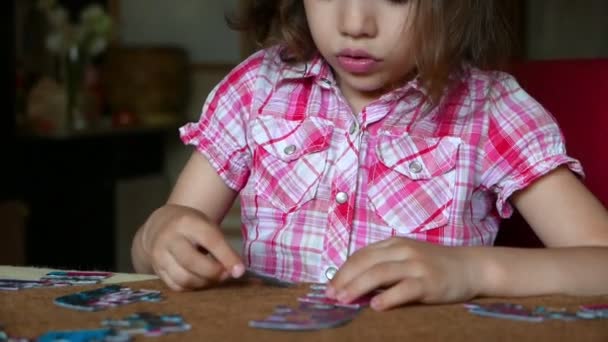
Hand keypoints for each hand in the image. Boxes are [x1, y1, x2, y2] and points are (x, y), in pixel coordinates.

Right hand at [139, 204, 244, 290]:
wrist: (159, 226)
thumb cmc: (191, 227)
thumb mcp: (206, 226)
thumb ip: (221, 247)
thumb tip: (237, 272)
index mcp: (187, 222)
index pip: (210, 240)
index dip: (227, 257)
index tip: (240, 271)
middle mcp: (170, 238)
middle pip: (192, 262)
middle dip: (213, 273)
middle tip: (225, 275)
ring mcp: (159, 255)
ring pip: (184, 278)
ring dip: (203, 283)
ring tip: (213, 278)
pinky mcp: (156, 270)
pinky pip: (177, 286)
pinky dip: (192, 287)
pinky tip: (200, 280)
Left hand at [326, 237, 479, 310]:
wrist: (471, 267)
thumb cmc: (435, 266)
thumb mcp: (407, 259)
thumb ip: (385, 267)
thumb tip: (354, 286)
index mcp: (394, 244)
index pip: (361, 255)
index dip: (342, 271)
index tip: (329, 287)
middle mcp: (403, 250)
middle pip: (366, 262)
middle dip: (345, 279)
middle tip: (331, 296)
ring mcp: (416, 265)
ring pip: (380, 273)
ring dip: (358, 287)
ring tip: (344, 300)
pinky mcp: (429, 281)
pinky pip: (404, 288)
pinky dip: (388, 297)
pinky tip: (375, 307)